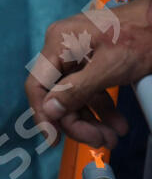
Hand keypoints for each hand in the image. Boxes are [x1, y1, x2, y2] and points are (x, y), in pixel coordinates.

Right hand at [24, 0, 151, 147]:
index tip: (52, 138)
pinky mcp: (92, 61)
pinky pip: (90, 89)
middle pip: (59, 95)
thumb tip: (49, 110)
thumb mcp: (108, 68)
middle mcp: (62, 49)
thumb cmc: (140, 37)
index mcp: (58, 44)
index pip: (38, 85)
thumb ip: (75, 90)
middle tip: (98, 141)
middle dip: (78, 122)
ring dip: (92, 120)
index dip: (43, 115)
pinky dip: (102, 108)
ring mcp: (77, 55)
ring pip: (76, 96)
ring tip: (111, 137)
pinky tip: (116, 123)